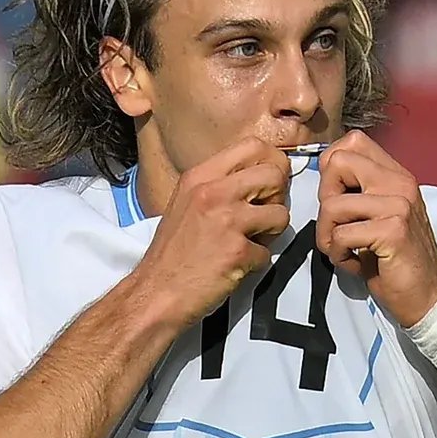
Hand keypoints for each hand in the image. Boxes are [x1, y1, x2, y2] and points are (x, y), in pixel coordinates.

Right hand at [132, 137, 291, 331]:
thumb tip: (261, 175)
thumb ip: (220, 184)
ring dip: (272, 232)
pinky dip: (256, 262)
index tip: (270, 181)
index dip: (272, 162)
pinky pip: (268, 252)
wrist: (155, 292)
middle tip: (263, 214)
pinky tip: (236, 265)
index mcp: (201, 176)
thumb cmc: (173, 251)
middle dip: (278, 196)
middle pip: (275, 174)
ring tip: (251, 241)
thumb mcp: (188, 201)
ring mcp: (226, 221)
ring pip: (281, 213)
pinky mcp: (237, 251)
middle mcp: (213, 192)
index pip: (253, 145)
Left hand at [316, 130, 436, 326]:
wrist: (427, 296)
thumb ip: (360, 189)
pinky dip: (339, 255)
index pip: (353, 141)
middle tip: (337, 225)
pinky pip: (342, 235)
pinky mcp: (393, 231)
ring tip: (343, 250)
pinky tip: (354, 263)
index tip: (337, 196)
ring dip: (327, 235)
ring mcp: (398, 205)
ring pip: (332, 205)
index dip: (332, 167)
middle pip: (337, 162)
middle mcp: (400, 183)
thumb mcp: (379, 214)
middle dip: (325, 197)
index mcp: (396, 175)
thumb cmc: (394, 258)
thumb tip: (324, 170)